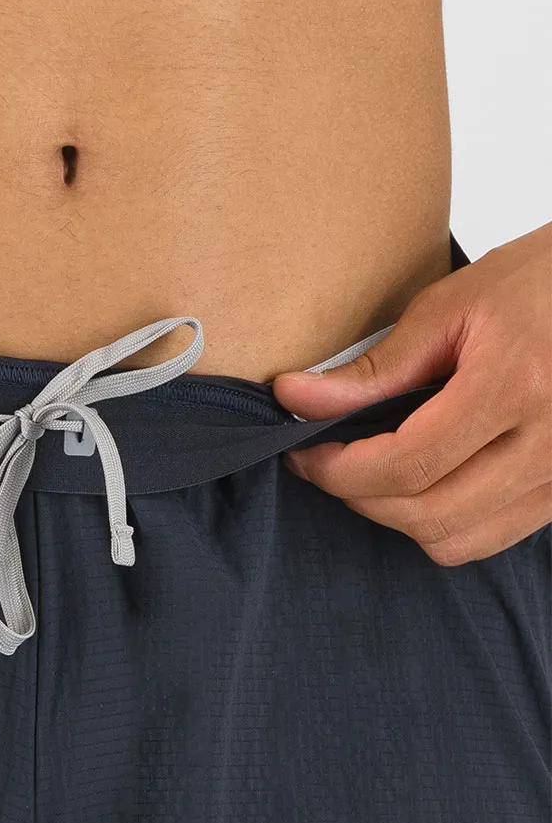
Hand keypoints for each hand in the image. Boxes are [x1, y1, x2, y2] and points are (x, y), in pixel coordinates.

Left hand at [272, 223, 551, 565]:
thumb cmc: (540, 282)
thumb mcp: (452, 308)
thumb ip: (375, 368)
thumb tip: (296, 398)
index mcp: (518, 387)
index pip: (408, 464)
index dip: (340, 470)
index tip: (302, 451)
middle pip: (429, 515)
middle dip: (358, 497)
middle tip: (324, 462)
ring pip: (458, 540)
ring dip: (397, 516)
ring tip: (368, 472)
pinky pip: (491, 536)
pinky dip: (441, 522)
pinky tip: (420, 480)